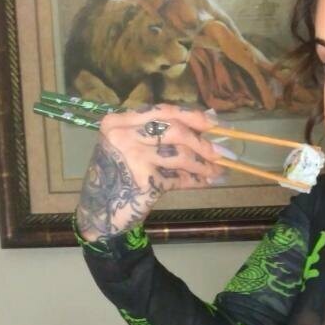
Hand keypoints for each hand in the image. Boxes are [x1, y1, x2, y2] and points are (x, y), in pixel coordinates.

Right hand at [76, 103, 226, 239]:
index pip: (164, 111)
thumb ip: (158, 134)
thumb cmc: (117, 177)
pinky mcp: (145, 181)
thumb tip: (207, 123)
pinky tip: (208, 182)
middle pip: (175, 130)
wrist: (99, 213)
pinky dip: (196, 181)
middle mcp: (123, 135)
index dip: (193, 116)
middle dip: (203, 142)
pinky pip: (179, 179)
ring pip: (180, 155)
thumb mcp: (131, 147)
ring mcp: (133, 158)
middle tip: (224, 152)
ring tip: (219, 170)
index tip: (215, 123)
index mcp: (119, 121)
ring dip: (204, 164)